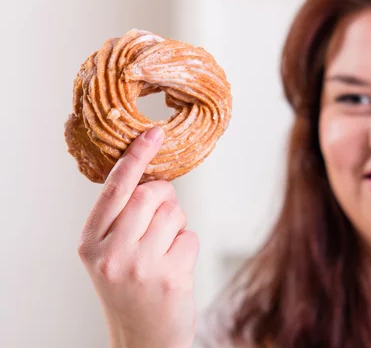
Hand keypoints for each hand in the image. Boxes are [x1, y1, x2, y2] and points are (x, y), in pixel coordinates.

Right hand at [78, 126, 198, 347]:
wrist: (144, 339)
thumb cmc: (130, 289)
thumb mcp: (111, 254)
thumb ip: (123, 218)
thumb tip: (156, 179)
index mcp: (91, 243)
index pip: (115, 189)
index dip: (136, 158)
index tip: (152, 133)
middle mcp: (111, 253)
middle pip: (150, 195)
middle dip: (164, 196)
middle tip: (163, 215)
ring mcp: (140, 266)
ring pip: (174, 213)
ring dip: (177, 225)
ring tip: (165, 249)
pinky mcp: (171, 277)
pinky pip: (190, 237)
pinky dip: (187, 245)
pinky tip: (175, 267)